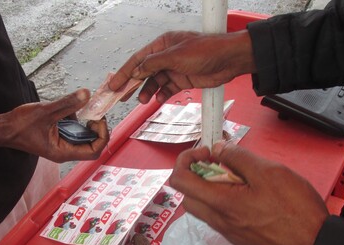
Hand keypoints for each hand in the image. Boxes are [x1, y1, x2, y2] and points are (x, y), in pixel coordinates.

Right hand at [5, 89, 108, 161]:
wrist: (5, 129)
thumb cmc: (21, 125)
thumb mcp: (46, 111)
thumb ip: (67, 103)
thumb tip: (87, 94)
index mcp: (64, 152)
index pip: (94, 150)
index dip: (102, 136)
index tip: (99, 119)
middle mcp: (65, 151)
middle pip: (92, 145)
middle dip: (97, 129)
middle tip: (95, 113)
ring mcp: (62, 145)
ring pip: (83, 137)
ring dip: (87, 124)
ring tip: (85, 108)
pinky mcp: (58, 138)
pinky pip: (73, 131)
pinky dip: (76, 120)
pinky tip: (71, 109)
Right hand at [109, 30, 255, 103]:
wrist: (229, 60)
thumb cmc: (206, 51)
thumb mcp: (175, 56)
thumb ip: (153, 64)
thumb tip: (136, 70)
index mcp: (162, 45)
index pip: (138, 59)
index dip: (124, 72)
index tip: (114, 85)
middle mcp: (167, 56)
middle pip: (144, 72)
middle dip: (133, 84)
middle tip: (122, 96)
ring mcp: (175, 68)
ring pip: (155, 82)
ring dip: (148, 91)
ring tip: (143, 101)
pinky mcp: (183, 79)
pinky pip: (167, 89)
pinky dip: (162, 95)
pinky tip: (158, 99)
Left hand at [169, 144, 328, 244]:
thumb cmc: (294, 208)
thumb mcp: (269, 172)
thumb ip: (238, 158)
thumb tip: (217, 150)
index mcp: (220, 203)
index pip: (180, 181)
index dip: (185, 160)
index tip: (207, 153)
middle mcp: (218, 221)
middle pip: (188, 196)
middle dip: (196, 175)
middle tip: (218, 164)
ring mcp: (227, 232)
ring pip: (203, 208)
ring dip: (209, 189)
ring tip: (235, 178)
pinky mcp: (239, 238)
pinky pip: (219, 217)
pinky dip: (222, 202)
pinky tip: (246, 195)